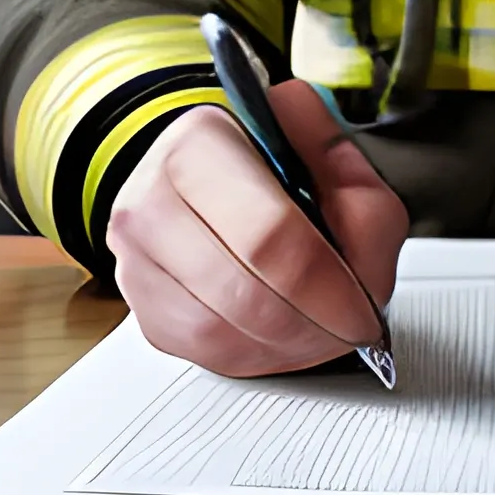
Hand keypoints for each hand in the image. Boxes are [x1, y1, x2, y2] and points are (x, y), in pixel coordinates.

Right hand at [107, 81, 408, 375]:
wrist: (218, 178)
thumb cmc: (274, 166)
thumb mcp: (334, 155)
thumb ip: (354, 180)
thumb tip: (356, 217)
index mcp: (201, 141)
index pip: (267, 231)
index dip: (323, 284)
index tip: (359, 306)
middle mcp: (152, 194)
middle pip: (240, 292)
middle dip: (309, 324)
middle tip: (348, 325)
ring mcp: (135, 253)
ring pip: (216, 330)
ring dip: (283, 344)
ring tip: (320, 327)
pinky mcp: (139, 301)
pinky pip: (199, 351)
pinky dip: (251, 353)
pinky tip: (280, 332)